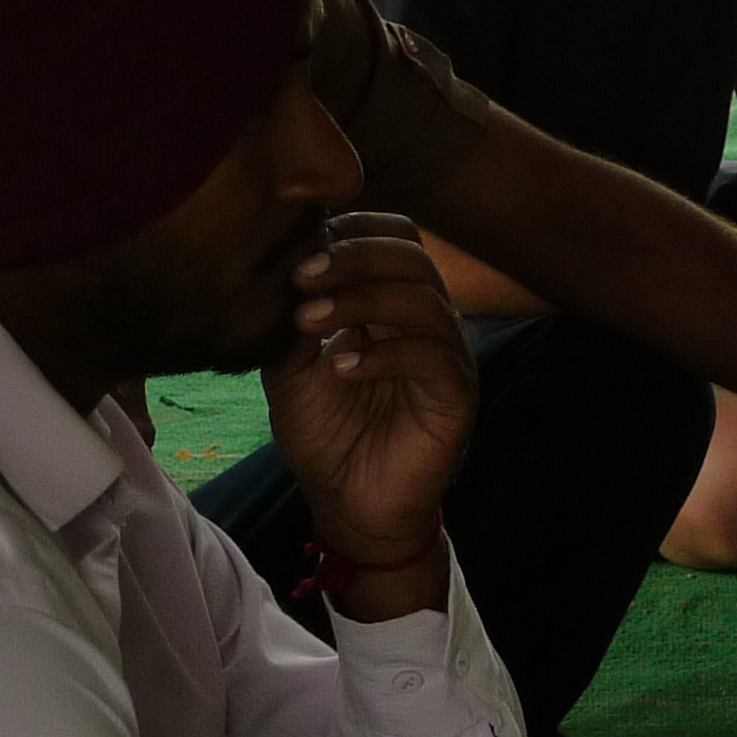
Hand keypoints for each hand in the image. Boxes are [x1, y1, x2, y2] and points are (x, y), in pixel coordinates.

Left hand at [262, 213, 476, 580]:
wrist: (348, 506)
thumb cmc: (326, 435)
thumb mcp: (292, 368)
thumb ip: (294, 320)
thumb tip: (280, 267)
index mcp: (392, 303)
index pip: (395, 237)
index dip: (352, 230)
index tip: (297, 248)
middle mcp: (428, 320)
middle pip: (413, 256)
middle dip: (354, 257)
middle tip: (302, 274)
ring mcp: (448, 356)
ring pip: (424, 300)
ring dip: (362, 300)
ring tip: (310, 319)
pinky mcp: (456, 396)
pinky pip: (433, 357)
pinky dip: (384, 353)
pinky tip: (342, 366)